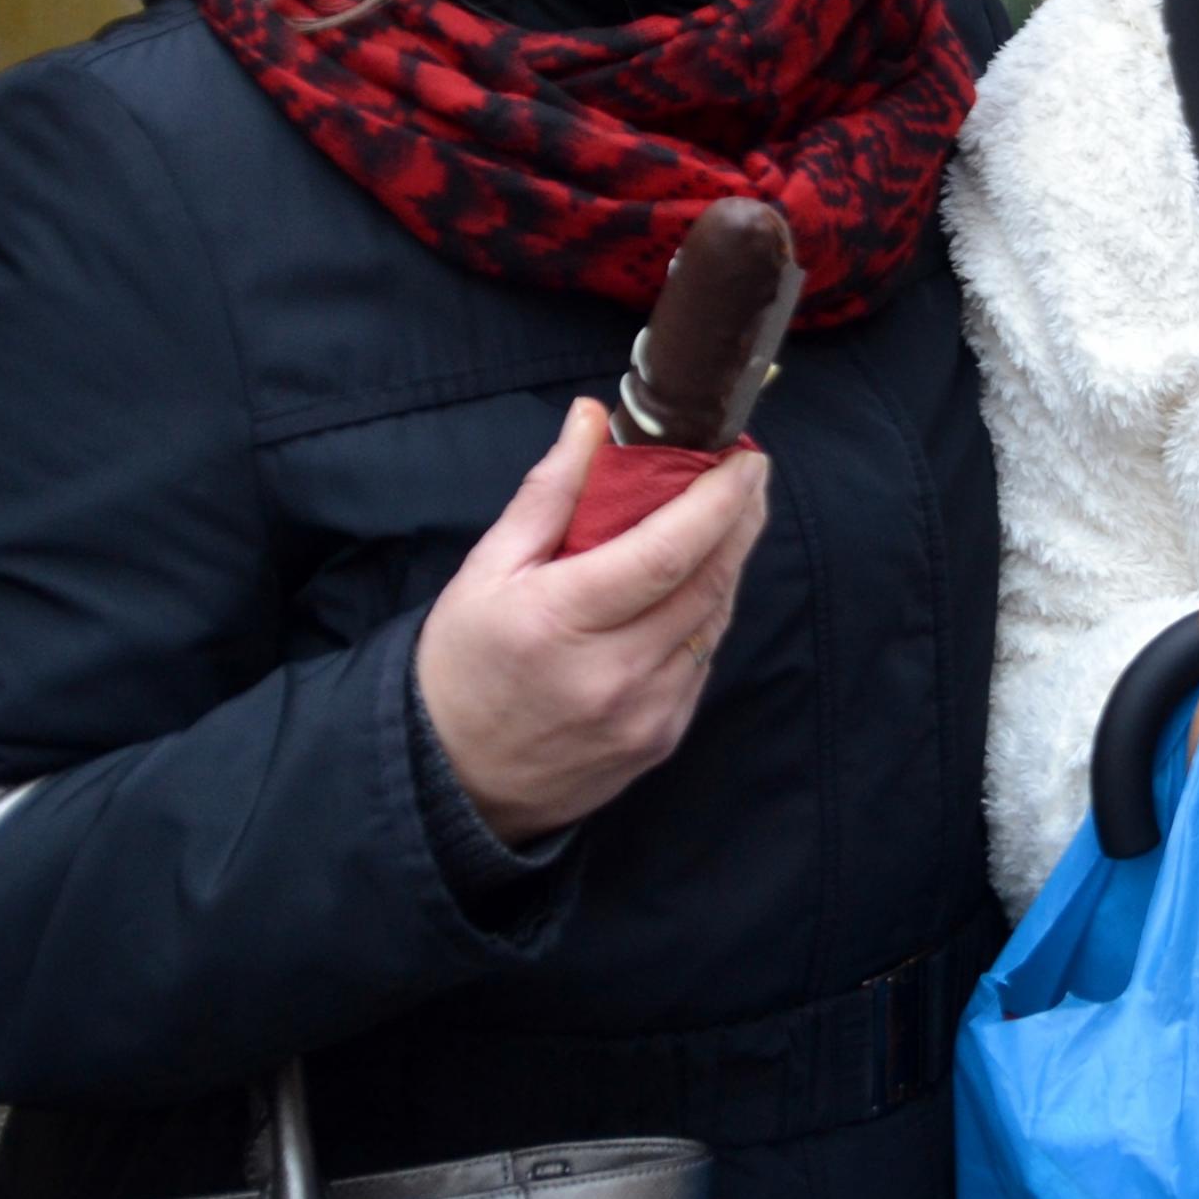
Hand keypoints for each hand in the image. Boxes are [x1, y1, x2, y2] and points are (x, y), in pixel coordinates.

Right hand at [415, 399, 770, 845]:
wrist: (450, 780)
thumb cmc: (463, 664)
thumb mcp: (487, 570)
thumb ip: (549, 492)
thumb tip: (591, 418)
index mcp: (562, 620)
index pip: (667, 551)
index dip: (719, 500)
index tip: (746, 459)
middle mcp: (614, 672)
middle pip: (708, 581)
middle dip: (741, 520)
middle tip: (749, 476)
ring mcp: (644, 714)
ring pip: (714, 620)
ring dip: (729, 564)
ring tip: (727, 520)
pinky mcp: (661, 739)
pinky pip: (703, 661)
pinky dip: (707, 615)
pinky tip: (695, 587)